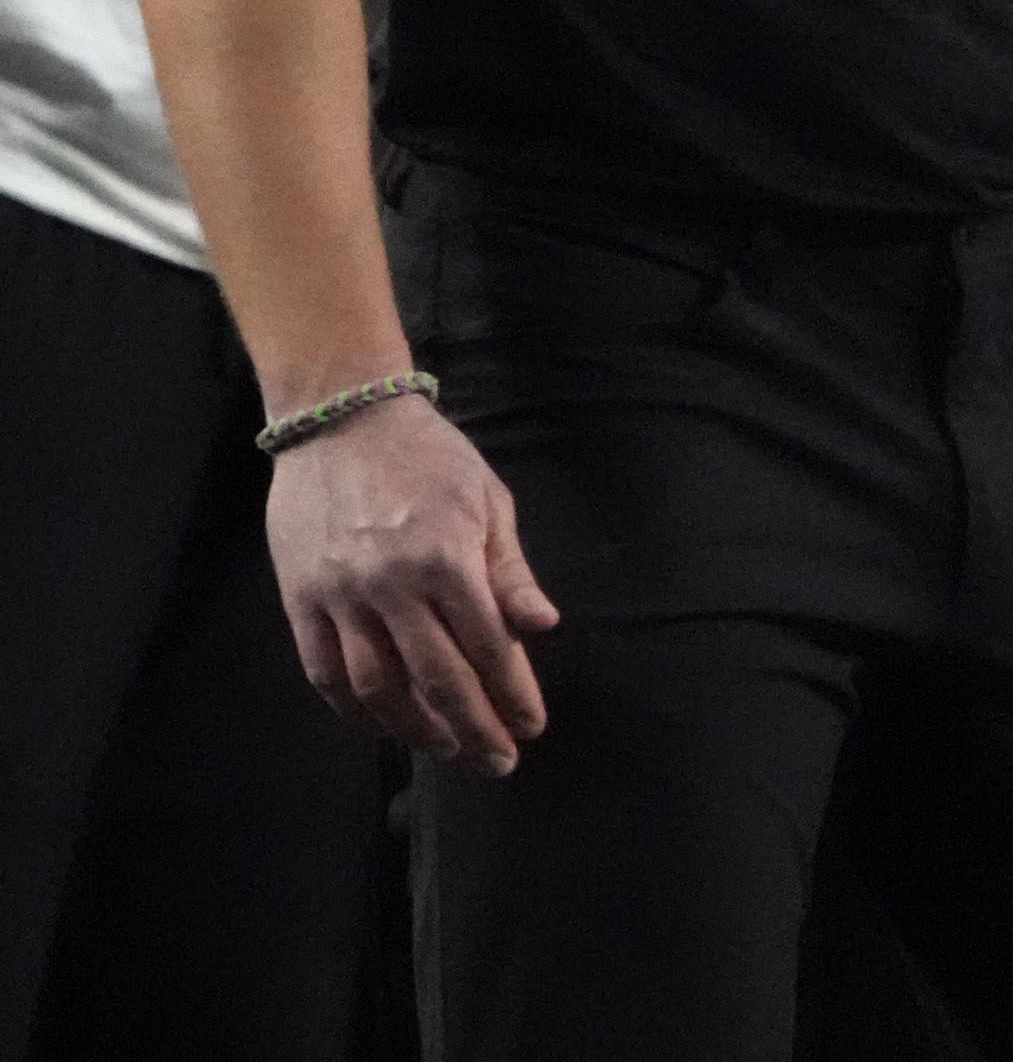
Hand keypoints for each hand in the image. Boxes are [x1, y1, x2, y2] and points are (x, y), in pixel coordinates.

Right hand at [269, 392, 554, 772]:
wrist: (341, 420)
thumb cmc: (429, 457)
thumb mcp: (487, 500)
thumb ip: (509, 571)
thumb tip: (542, 626)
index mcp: (447, 558)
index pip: (488, 646)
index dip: (511, 693)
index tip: (531, 727)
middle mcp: (393, 586)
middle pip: (437, 678)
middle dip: (472, 727)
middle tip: (497, 762)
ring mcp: (341, 596)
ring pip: (377, 686)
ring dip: (413, 728)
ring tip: (445, 749)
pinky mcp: (300, 600)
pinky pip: (325, 671)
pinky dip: (353, 708)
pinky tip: (381, 724)